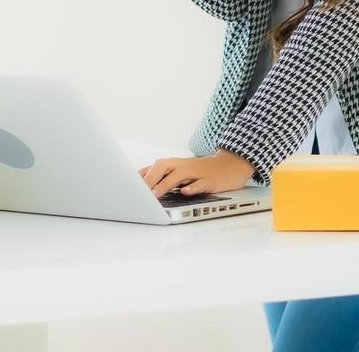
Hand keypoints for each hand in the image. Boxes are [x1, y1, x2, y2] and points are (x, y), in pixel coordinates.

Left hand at [139, 149, 254, 196]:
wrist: (232, 165)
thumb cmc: (203, 171)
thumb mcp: (182, 172)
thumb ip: (163, 177)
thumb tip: (140, 183)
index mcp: (175, 164)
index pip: (154, 167)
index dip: (140, 177)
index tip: (126, 187)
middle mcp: (184, 165)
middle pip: (163, 166)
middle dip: (150, 178)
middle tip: (138, 192)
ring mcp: (198, 172)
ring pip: (179, 174)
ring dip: (166, 184)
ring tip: (155, 195)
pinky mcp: (211, 180)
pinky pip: (201, 183)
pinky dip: (192, 187)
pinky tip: (185, 192)